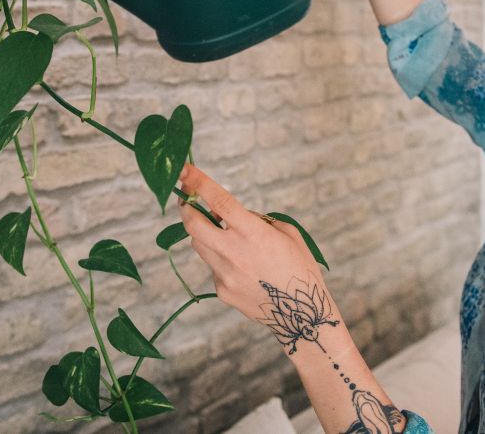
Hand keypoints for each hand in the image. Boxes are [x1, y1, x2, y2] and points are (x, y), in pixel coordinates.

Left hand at [178, 164, 340, 355]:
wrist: (301, 314)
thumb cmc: (299, 268)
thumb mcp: (287, 233)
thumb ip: (258, 221)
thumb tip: (236, 217)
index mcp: (253, 233)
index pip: (218, 202)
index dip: (198, 183)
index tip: (183, 170)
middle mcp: (234, 252)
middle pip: (193, 225)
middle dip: (186, 208)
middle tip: (188, 200)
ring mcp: (224, 274)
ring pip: (200, 245)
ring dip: (206, 234)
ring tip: (229, 238)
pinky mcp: (221, 291)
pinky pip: (214, 267)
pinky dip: (222, 260)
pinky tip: (244, 269)